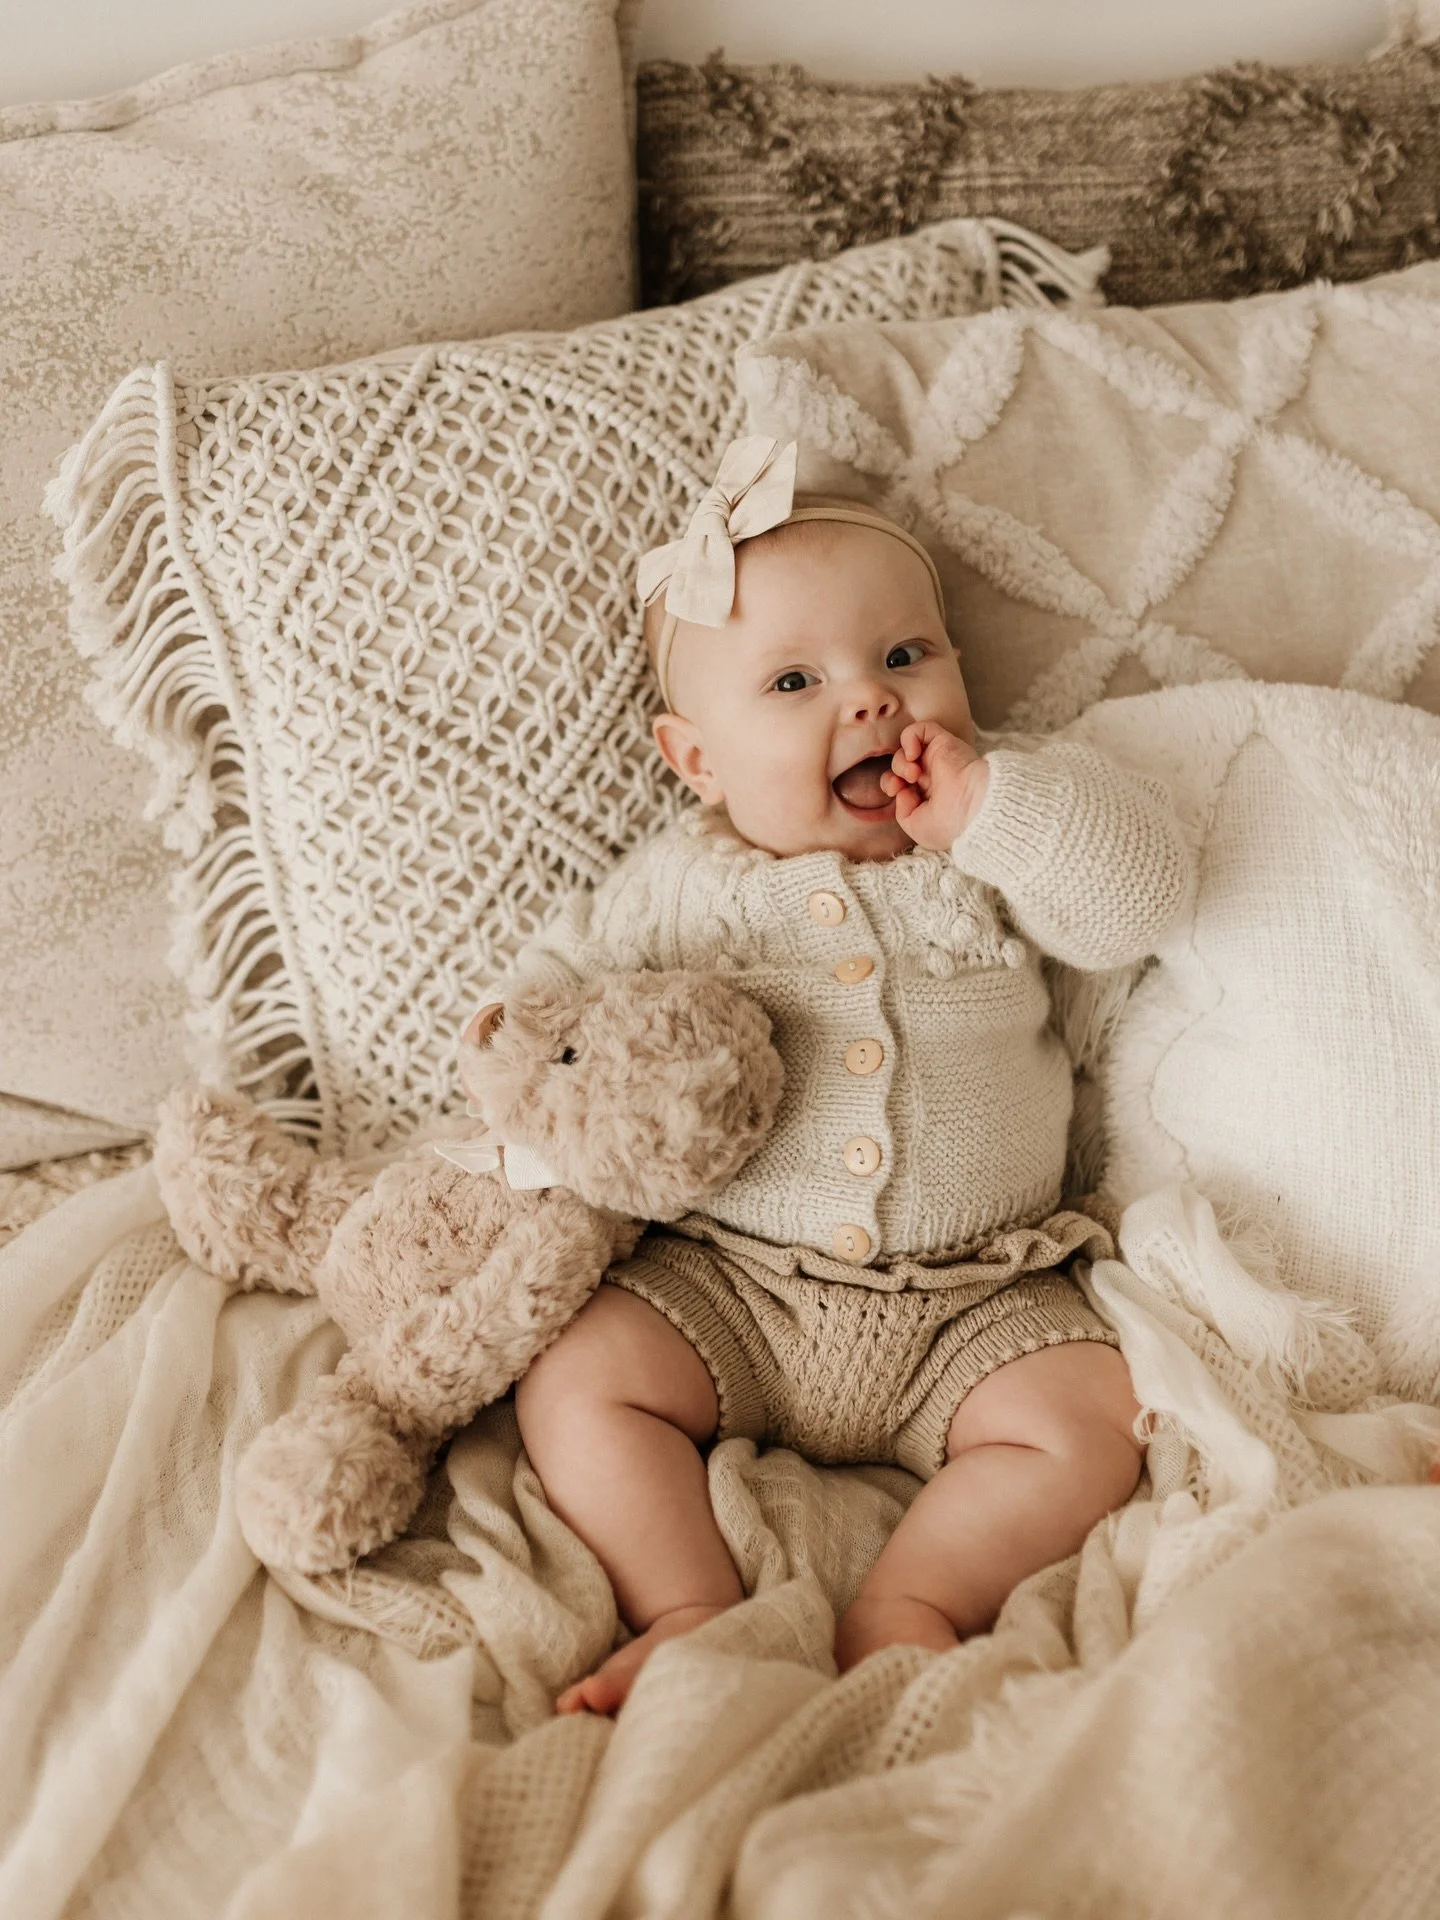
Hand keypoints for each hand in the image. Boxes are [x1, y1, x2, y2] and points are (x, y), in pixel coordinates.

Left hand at [880, 721, 989, 850]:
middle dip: (892, 776)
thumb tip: (902, 792)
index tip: (898, 794)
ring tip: (913, 774)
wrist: (972, 808)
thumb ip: (903, 812)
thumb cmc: (950, 824)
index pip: (901, 785)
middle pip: (900, 767)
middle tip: (900, 785)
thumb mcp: (918, 829)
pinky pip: (921, 729)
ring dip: (900, 762)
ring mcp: (938, 760)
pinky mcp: (943, 743)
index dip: (891, 786)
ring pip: (907, 749)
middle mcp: (934, 777)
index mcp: (929, 797)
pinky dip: (909, 738)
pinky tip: (913, 754)